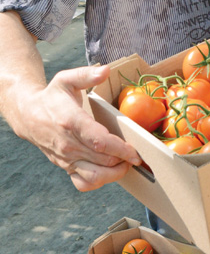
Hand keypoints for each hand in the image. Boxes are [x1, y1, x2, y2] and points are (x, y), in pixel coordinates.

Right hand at [18, 65, 141, 192]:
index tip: (135, 151)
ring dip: (115, 173)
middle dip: (124, 160)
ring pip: (95, 176)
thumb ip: (86, 74)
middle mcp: (68, 144)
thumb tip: (106, 70)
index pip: (100, 141)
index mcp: (71, 121)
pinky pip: (83, 183)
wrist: (28, 116)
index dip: (121, 149)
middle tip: (137, 154)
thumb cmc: (52, 97)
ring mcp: (66, 158)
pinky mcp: (66, 167)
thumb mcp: (66, 79)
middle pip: (103, 160)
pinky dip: (99, 182)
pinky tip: (109, 172)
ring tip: (126, 164)